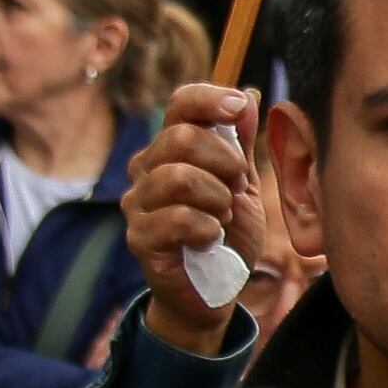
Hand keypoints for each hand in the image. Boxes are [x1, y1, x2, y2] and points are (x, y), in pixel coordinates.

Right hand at [128, 82, 292, 354]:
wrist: (215, 290)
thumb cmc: (227, 234)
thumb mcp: (242, 184)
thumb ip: (241, 143)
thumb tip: (249, 97)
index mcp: (171, 148)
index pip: (181, 103)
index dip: (211, 98)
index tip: (240, 109)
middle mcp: (146, 169)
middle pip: (180, 137)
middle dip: (224, 162)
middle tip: (237, 188)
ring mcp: (138, 203)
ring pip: (178, 177)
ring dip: (216, 198)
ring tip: (223, 217)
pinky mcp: (140, 238)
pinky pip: (178, 219)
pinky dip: (208, 228)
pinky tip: (212, 238)